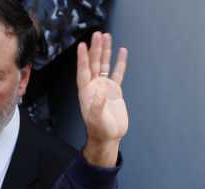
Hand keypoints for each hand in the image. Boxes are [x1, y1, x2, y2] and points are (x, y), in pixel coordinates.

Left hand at [75, 32, 128, 164]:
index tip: (82, 46)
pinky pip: (117, 73)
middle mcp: (94, 87)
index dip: (83, 59)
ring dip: (106, 51)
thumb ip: (98, 105)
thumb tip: (101, 90)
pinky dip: (120, 62)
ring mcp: (104, 87)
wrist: (108, 137)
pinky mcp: (115, 91)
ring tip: (107, 36)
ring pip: (105, 65)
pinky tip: (122, 51)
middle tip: (98, 35)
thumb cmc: (99, 130)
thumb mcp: (96, 119)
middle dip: (95, 49)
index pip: (83, 71)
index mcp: (86, 92)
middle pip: (94, 64)